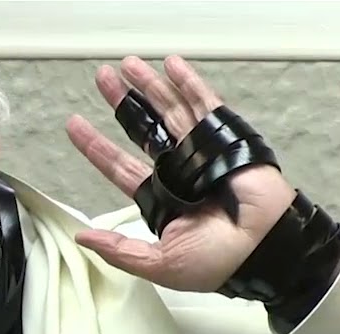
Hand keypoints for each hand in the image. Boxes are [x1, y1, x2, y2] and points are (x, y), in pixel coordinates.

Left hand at [65, 56, 297, 292]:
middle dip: (123, 102)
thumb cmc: (218, 262)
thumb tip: (81, 237)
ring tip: (127, 64)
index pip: (121, 167)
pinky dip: (189, 84)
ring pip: (169, 111)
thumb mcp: (160, 263)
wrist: (263, 249)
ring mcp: (201, 151)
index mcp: (162, 198)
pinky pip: (204, 105)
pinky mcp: (225, 137)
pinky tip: (172, 64)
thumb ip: (120, 250)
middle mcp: (178, 170)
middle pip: (143, 129)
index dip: (97, 147)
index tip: (75, 125)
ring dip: (149, 86)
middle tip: (102, 77)